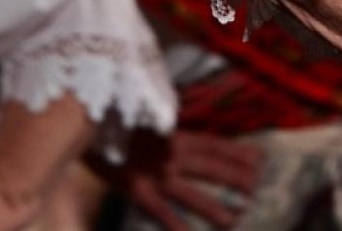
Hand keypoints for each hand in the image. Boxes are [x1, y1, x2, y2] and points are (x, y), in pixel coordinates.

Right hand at [112, 130, 263, 229]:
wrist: (80, 128)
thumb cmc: (115, 126)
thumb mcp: (144, 121)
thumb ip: (167, 129)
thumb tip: (183, 134)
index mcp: (172, 135)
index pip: (212, 144)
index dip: (237, 152)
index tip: (261, 160)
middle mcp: (167, 153)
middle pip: (209, 165)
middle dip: (235, 177)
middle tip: (258, 188)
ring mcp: (152, 173)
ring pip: (189, 193)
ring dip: (212, 207)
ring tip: (234, 220)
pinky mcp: (134, 190)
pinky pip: (160, 211)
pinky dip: (175, 225)